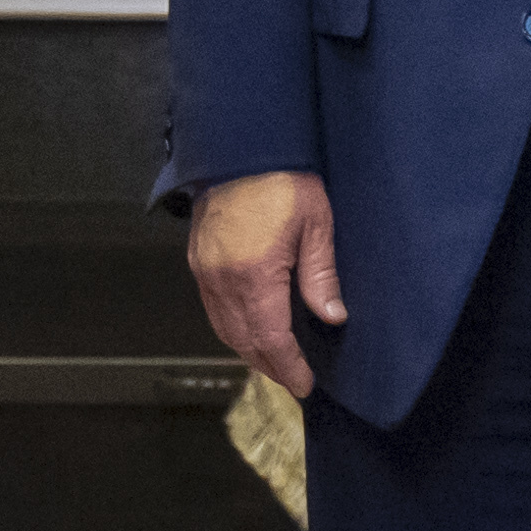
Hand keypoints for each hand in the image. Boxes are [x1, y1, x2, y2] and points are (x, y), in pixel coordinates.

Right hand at [184, 171, 341, 401]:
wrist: (240, 147)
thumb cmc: (282, 179)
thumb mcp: (316, 224)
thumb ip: (321, 275)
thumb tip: (332, 316)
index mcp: (254, 275)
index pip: (270, 338)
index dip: (288, 366)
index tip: (303, 384)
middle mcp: (223, 280)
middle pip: (243, 340)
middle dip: (269, 365)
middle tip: (292, 380)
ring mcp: (205, 271)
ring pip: (224, 328)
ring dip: (248, 350)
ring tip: (274, 362)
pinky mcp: (199, 260)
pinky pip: (212, 308)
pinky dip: (231, 328)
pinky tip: (249, 329)